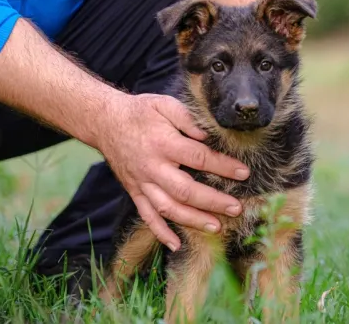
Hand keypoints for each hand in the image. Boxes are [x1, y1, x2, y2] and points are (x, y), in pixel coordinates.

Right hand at [95, 92, 249, 250]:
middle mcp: (152, 167)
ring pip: (168, 208)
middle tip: (237, 208)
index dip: (222, 166)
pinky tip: (176, 244)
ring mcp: (142, 182)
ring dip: (193, 220)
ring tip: (217, 227)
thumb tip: (207, 136)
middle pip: (185, 190)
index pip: (198, 158)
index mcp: (163, 144)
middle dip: (213, 201)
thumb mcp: (164, 104)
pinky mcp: (134, 191)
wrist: (104, 121)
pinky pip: (146, 216)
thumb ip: (187, 119)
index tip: (243, 173)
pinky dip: (160, 232)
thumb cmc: (140, 111)